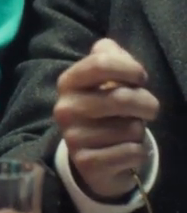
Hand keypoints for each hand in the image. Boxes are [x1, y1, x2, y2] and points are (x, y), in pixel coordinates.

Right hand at [54, 38, 158, 200]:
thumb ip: (108, 56)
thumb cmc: (104, 107)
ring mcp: (73, 138)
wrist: (91, 157)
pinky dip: (138, 152)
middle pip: (122, 98)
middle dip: (147, 103)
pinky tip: (125, 151)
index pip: (101, 63)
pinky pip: (132, 152)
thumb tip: (108, 48)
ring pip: (131, 128)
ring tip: (127, 131)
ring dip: (139, 131)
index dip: (130, 68)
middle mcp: (65, 109)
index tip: (140, 78)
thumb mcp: (104, 78)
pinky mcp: (87, 164)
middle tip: (148, 109)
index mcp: (68, 82)